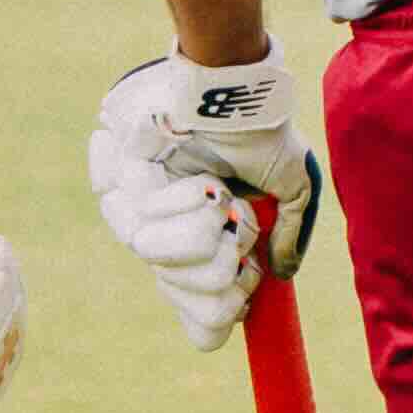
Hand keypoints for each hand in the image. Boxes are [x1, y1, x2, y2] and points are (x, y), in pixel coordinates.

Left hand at [88, 47, 323, 348]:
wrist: (231, 94)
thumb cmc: (263, 134)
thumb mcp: (293, 186)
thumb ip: (288, 233)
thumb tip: (281, 273)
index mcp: (213, 250)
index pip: (204, 319)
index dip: (219, 318)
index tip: (241, 300)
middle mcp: (177, 246)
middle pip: (194, 305)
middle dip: (225, 270)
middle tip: (234, 227)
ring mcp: (146, 225)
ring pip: (165, 274)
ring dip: (202, 233)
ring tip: (214, 192)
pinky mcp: (120, 200)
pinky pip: (144, 235)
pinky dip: (182, 207)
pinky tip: (196, 179)